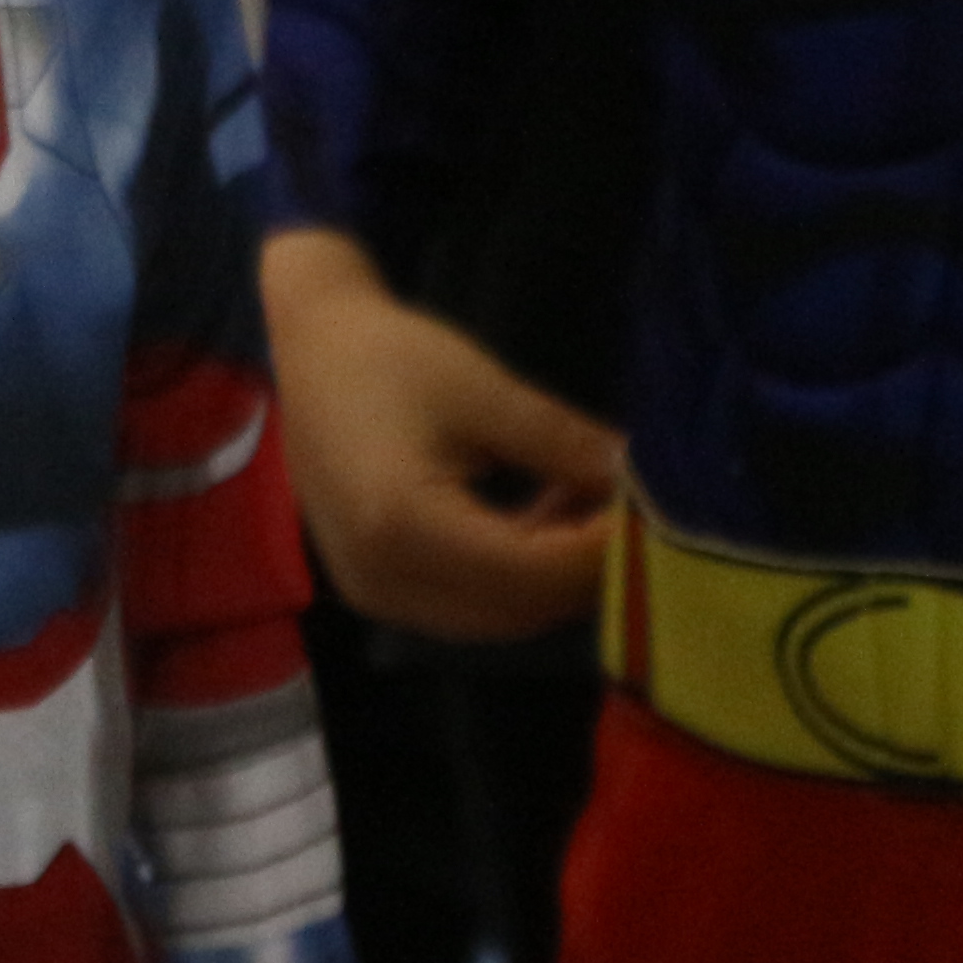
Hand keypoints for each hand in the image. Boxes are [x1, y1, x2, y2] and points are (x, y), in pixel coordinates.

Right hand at [260, 225, 619, 641]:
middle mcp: (384, 579)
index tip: (653, 518)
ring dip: (552, 577)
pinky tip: (545, 516)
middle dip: (583, 572)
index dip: (600, 556)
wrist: (309, 345)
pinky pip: (465, 604)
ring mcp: (375, 592)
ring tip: (592, 507)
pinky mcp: (377, 587)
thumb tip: (640, 481)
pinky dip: (515, 574)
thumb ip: (566, 445)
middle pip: (516, 610)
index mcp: (403, 526)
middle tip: (635, 516)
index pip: (531, 575)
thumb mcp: (486, 390)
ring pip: (496, 617)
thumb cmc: (391, 355)